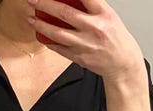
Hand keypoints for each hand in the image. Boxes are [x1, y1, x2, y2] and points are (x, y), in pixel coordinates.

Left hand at [27, 0, 144, 84]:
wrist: (121, 63)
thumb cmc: (115, 37)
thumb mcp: (109, 16)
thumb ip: (92, 6)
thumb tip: (70, 0)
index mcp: (103, 14)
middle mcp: (94, 28)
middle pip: (65, 14)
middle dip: (45, 5)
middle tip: (33, 0)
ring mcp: (85, 44)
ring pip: (58, 34)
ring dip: (41, 25)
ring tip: (31, 19)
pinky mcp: (79, 57)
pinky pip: (59, 48)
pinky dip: (49, 41)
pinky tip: (41, 35)